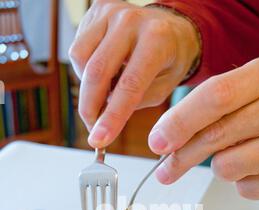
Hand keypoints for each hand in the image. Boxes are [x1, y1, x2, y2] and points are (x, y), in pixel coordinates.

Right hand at [69, 0, 199, 147]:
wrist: (171, 27)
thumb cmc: (169, 60)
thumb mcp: (164, 88)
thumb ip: (136, 101)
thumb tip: (104, 117)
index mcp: (157, 40)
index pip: (129, 85)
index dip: (112, 116)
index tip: (99, 139)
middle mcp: (132, 20)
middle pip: (97, 71)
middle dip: (90, 107)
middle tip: (92, 128)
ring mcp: (111, 12)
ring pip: (80, 58)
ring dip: (87, 86)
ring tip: (104, 92)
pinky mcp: (96, 11)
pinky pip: (78, 48)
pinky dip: (85, 69)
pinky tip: (103, 72)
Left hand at [149, 56, 258, 199]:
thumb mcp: (254, 90)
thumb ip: (214, 105)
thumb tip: (165, 138)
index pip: (216, 95)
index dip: (180, 120)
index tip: (156, 140)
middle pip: (217, 134)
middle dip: (181, 156)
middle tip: (164, 170)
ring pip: (227, 166)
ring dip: (222, 167)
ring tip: (241, 156)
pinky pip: (246, 188)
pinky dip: (245, 182)